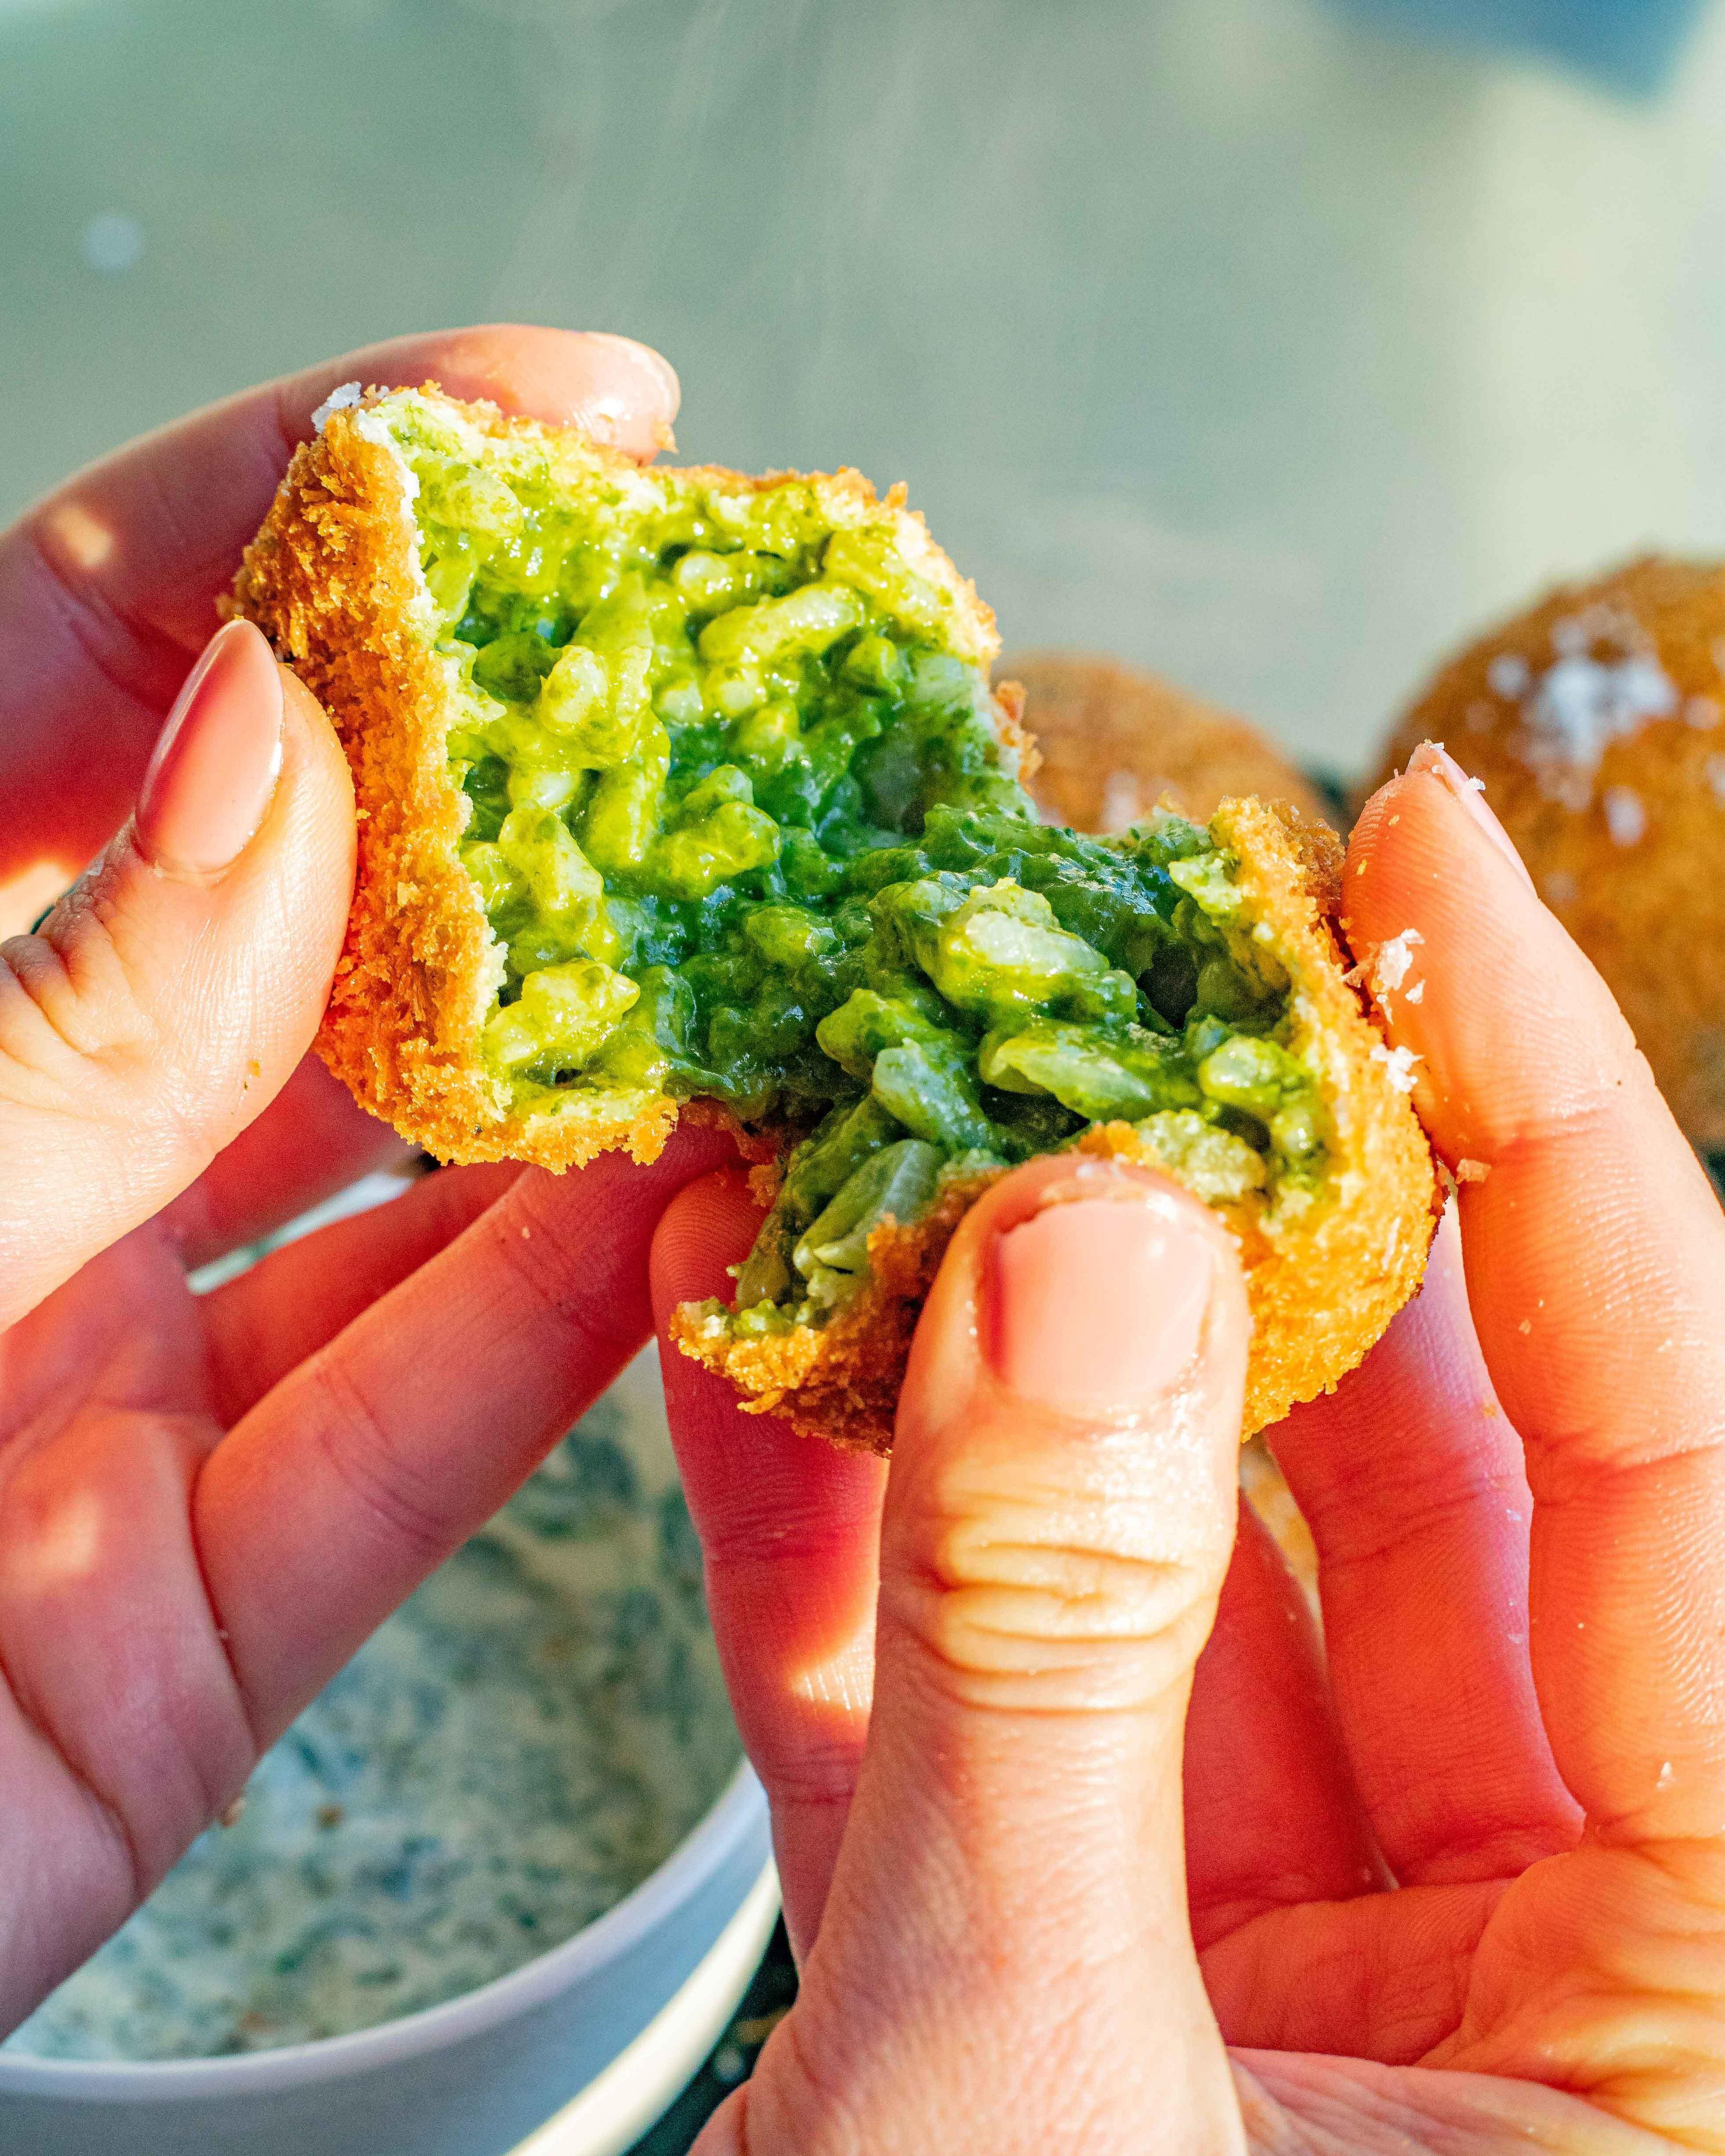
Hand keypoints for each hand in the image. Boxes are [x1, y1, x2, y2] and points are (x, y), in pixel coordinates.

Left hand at [0, 327, 737, 2030]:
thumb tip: (288, 747)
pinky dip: (564, 1330)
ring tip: (790, 961)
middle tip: (746, 709)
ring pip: (395, 1190)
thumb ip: (56, 1020)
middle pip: (297, 912)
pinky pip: (407, 1435)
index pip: (88, 648)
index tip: (565, 421)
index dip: (321, 495)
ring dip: (596, 1079)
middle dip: (527, 795)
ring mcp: (96, 1385)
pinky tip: (713, 1212)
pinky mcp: (184, 1607)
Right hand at [650, 746, 1724, 2153]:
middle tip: (1077, 964)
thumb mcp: (1036, 2101)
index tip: (1408, 851)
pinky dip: (856, 1532)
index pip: (1685, 1445)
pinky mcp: (1074, 1983)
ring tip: (862, 1118)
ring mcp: (1295, 1965)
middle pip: (1398, 1479)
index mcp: (1705, 2011)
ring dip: (997, 1353)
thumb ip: (1065, 1666)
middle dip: (1208, 1211)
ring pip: (1166, 1565)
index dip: (1544, 1115)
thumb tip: (1086, 1254)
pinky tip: (739, 1337)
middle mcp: (1550, 1965)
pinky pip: (988, 1698)